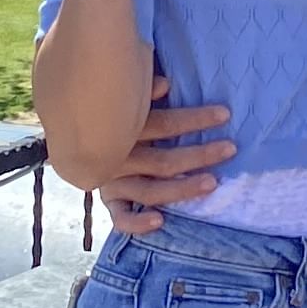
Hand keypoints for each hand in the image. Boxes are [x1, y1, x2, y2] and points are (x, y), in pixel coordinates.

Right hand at [103, 75, 235, 234]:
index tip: (224, 115)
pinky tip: (159, 220)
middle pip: (162, 160)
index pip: (164, 124)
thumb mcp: (126, 96)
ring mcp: (111, 181)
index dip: (195, 119)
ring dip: (181, 188)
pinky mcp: (108, 201)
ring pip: (149, 190)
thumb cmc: (115, 110)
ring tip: (212, 183)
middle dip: (199, 154)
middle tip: (229, 149)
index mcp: (124, 127)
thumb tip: (164, 85)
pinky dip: (136, 222)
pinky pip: (120, 217)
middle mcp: (117, 156)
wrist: (77, 130)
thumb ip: (144, 91)